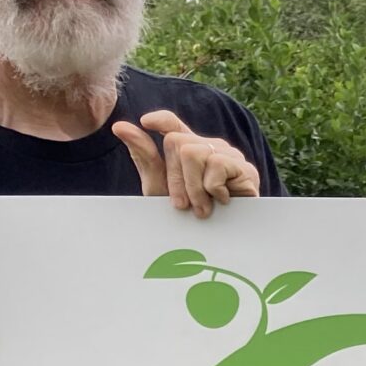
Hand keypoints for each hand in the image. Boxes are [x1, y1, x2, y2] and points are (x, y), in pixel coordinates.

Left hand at [112, 109, 259, 217]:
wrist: (219, 244)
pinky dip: (212, 189)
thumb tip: (119, 125)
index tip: (146, 123)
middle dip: (174, 178)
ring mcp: (230, 156)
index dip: (160, 120)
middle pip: (176, 142)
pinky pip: (216, 165)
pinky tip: (222, 202)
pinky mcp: (246, 169)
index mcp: (189, 150)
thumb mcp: (161, 187)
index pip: (173, 125)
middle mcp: (210, 147)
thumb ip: (144, 156)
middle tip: (182, 205)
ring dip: (193, 188)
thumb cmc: (190, 217)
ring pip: (193, 152)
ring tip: (201, 210)